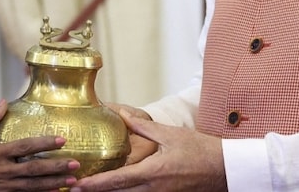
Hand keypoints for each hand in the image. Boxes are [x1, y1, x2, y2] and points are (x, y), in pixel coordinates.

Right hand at [0, 100, 80, 191]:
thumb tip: (3, 102)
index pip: (25, 147)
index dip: (44, 143)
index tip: (61, 140)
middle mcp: (4, 171)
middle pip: (35, 169)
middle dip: (56, 167)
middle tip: (75, 164)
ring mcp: (4, 186)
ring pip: (33, 186)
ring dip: (53, 183)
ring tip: (72, 181)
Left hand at [68, 110, 225, 191]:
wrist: (226, 170)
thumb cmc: (201, 150)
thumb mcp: (170, 134)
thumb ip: (143, 127)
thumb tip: (122, 115)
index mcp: (152, 173)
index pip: (116, 181)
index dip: (94, 185)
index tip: (76, 185)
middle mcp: (153, 190)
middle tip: (72, 188)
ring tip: (89, 189)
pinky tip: (116, 188)